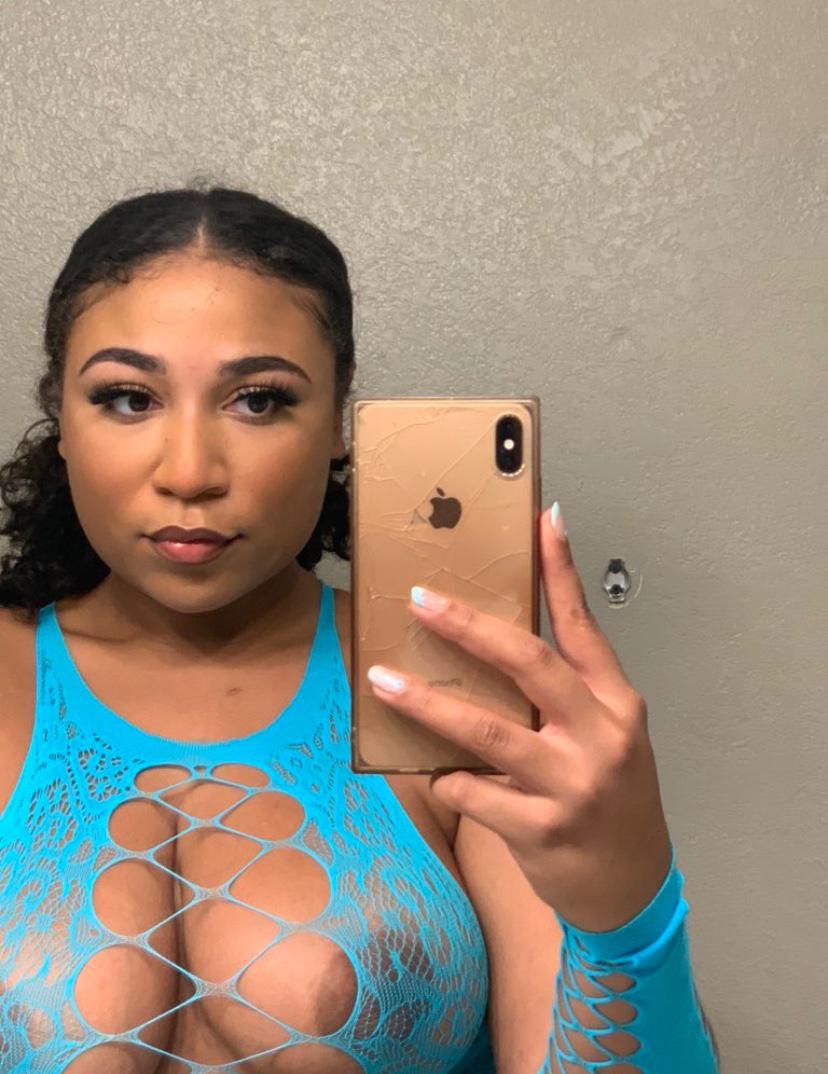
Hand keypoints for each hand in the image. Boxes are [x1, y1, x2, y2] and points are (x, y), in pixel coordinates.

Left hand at [365, 503, 673, 931]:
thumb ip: (565, 695)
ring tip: (383, 679)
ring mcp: (571, 784)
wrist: (632, 885)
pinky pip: (471, 791)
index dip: (561, 571)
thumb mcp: (606, 735)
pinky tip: (432, 771)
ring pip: (486, 731)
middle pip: (529, 665)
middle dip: (469, 628)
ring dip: (427, 703)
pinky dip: (444, 776)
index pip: (584, 624)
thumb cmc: (611, 796)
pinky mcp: (540, 829)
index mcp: (616, 703)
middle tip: (421, 600)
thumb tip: (490, 646)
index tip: (542, 520)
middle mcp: (600, 736)